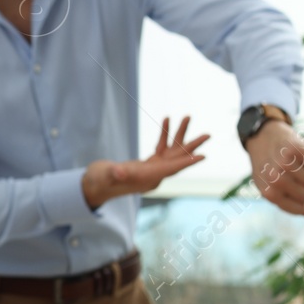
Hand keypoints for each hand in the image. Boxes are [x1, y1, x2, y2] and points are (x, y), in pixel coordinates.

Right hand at [81, 117, 209, 207]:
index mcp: (148, 179)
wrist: (94, 186)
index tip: (203, 156)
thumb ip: (114, 173)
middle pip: (177, 160)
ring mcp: (152, 170)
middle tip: (208, 135)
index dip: (187, 162)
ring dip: (179, 135)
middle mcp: (154, 175)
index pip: (171, 170)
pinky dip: (164, 134)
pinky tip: (166, 119)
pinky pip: (160, 147)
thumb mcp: (105, 176)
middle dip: (192, 147)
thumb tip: (120, 171)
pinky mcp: (147, 164)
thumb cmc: (98, 182)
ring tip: (187, 117)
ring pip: (171, 151)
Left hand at [244, 119, 303, 216]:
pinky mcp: (296, 148)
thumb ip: (290, 202)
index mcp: (268, 192)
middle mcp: (275, 178)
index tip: (302, 199)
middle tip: (299, 179)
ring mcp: (285, 163)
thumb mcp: (271, 187)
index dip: (303, 205)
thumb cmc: (268, 166)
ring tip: (300, 167)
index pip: (296, 208)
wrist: (261, 136)